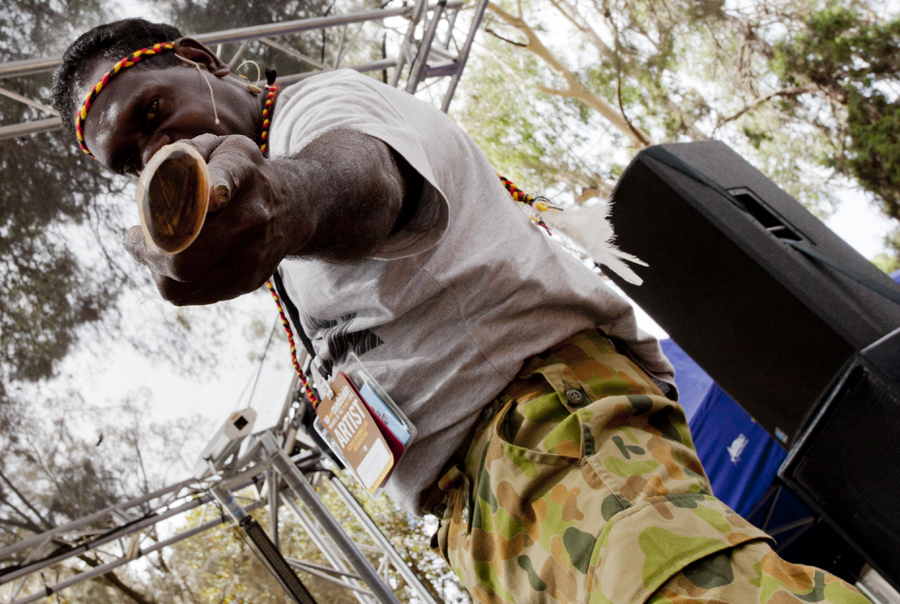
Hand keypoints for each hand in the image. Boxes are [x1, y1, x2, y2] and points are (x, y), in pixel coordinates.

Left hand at [124, 133, 307, 305]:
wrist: (295, 209)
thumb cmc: (246, 175)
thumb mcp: (227, 148)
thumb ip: (189, 153)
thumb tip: (155, 179)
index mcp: (243, 178)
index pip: (220, 183)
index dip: (195, 194)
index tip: (178, 201)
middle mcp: (251, 222)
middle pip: (183, 259)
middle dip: (147, 253)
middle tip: (135, 238)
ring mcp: (251, 260)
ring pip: (179, 286)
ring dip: (156, 270)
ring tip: (155, 249)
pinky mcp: (247, 283)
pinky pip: (190, 296)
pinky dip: (173, 281)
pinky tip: (176, 259)